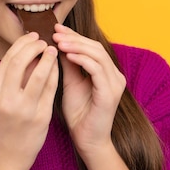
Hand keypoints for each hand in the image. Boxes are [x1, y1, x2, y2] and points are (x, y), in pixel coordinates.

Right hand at [0, 32, 58, 169]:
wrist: (7, 157)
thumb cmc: (3, 124)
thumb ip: (9, 78)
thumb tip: (26, 50)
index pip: (8, 59)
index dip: (21, 44)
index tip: (31, 36)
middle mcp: (6, 100)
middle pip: (21, 61)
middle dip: (34, 46)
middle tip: (43, 41)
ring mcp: (24, 109)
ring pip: (40, 73)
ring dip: (48, 58)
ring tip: (53, 50)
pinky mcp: (41, 116)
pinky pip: (51, 88)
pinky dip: (55, 74)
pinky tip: (57, 67)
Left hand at [53, 24, 125, 157]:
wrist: (87, 141)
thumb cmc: (79, 114)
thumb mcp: (70, 83)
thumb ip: (68, 65)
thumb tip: (56, 44)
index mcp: (107, 72)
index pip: (91, 46)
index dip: (74, 36)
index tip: (55, 29)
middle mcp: (115, 75)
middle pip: (95, 47)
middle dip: (74, 38)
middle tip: (55, 32)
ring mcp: (115, 84)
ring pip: (97, 55)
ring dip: (76, 46)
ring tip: (58, 42)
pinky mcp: (110, 93)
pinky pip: (97, 70)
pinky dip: (82, 60)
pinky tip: (67, 56)